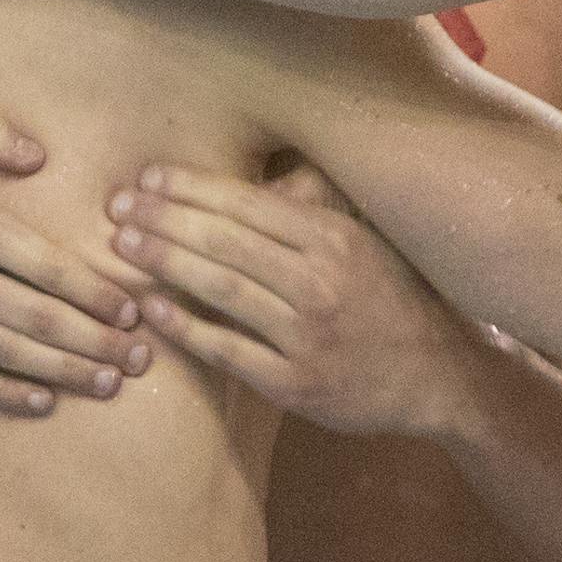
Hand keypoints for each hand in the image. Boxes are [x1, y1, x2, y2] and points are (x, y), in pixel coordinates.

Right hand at [0, 108, 150, 415]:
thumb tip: (43, 157)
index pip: (43, 265)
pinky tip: (42, 401)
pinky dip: (3, 393)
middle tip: (142, 356)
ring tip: (111, 382)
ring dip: (64, 370)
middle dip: (96, 339)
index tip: (132, 306)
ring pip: (4, 353)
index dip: (94, 290)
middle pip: (35, 318)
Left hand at [105, 161, 486, 435]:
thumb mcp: (366, 243)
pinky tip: (153, 310)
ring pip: (223, 289)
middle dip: (164, 219)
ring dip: (167, 263)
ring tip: (123, 245)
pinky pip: (230, 350)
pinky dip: (188, 328)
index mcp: (335, 238)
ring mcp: (308, 334)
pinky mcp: (297, 383)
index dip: (192, 188)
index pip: (248, 203)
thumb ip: (310, 217)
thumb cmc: (396, 299)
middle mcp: (321, 280)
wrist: (445, 375)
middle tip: (117, 206)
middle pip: (226, 240)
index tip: (149, 177)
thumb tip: (241, 187)